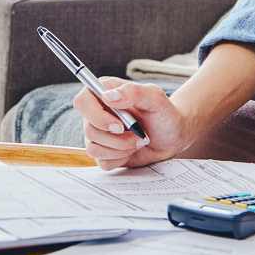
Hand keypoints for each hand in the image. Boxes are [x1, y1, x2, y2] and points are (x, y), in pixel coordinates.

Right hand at [72, 78, 190, 169]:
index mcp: (104, 93)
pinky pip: (102, 162)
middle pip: (89, 130)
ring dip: (121, 148)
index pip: (82, 102)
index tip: (119, 126)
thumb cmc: (164, 113)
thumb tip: (108, 97)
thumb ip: (133, 92)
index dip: (96, 116)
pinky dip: (121, 158)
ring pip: (93, 149)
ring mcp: (99, 135)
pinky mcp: (104, 153)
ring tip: (139, 140)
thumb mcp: (154, 97)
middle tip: (139, 135)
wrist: (173, 136)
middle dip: (117, 138)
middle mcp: (97, 113)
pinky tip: (132, 150)